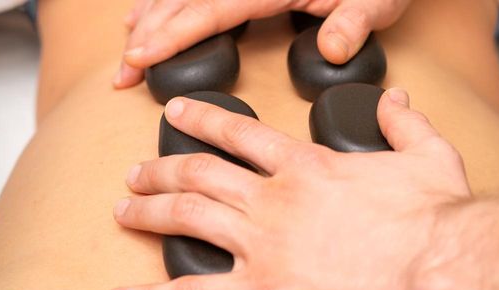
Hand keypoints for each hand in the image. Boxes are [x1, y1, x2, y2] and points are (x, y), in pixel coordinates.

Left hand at [107, 88, 471, 289]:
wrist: (438, 271)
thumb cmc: (436, 219)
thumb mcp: (428, 155)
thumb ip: (403, 124)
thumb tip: (397, 100)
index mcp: (307, 166)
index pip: (240, 133)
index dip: (202, 119)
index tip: (177, 113)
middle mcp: (274, 199)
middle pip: (197, 174)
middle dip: (160, 168)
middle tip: (137, 171)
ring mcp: (262, 246)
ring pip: (183, 220)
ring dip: (146, 213)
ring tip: (124, 211)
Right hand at [113, 0, 411, 88]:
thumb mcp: (377, 3)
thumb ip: (354, 24)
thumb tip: (333, 49)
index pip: (211, 10)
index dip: (172, 35)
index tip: (139, 57)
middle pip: (186, 0)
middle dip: (149, 35)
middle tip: (121, 72)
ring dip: (152, 16)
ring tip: (126, 47)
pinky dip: (171, 2)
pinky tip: (152, 13)